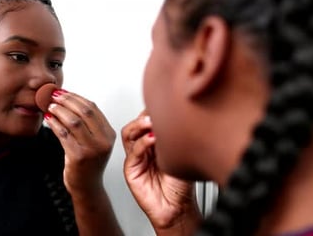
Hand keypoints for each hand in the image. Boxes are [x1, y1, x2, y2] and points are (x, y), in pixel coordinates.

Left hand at [44, 89, 115, 195]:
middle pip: (84, 111)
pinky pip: (64, 134)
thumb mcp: (94, 141)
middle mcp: (103, 141)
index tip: (63, 92)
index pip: (93, 108)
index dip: (76, 97)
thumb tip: (68, 99)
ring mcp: (92, 149)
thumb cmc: (87, 163)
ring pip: (74, 121)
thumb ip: (88, 123)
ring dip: (59, 110)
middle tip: (53, 95)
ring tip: (49, 106)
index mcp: (109, 134)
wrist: (87, 186)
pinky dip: (54, 123)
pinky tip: (48, 119)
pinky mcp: (78, 157)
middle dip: (66, 100)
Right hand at [121, 112, 200, 232]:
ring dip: (138, 125)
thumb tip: (182, 116)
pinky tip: (153, 140)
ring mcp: (136, 158)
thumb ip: (179, 137)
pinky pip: (133, 152)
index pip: (146, 119)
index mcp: (154, 142)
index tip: (163, 104)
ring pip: (129, 134)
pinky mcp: (131, 170)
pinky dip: (142, 143)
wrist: (178, 208)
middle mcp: (143, 148)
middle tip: (154, 112)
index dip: (152, 110)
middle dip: (143, 115)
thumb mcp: (184, 154)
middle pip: (135, 123)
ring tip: (150, 122)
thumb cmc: (182, 185)